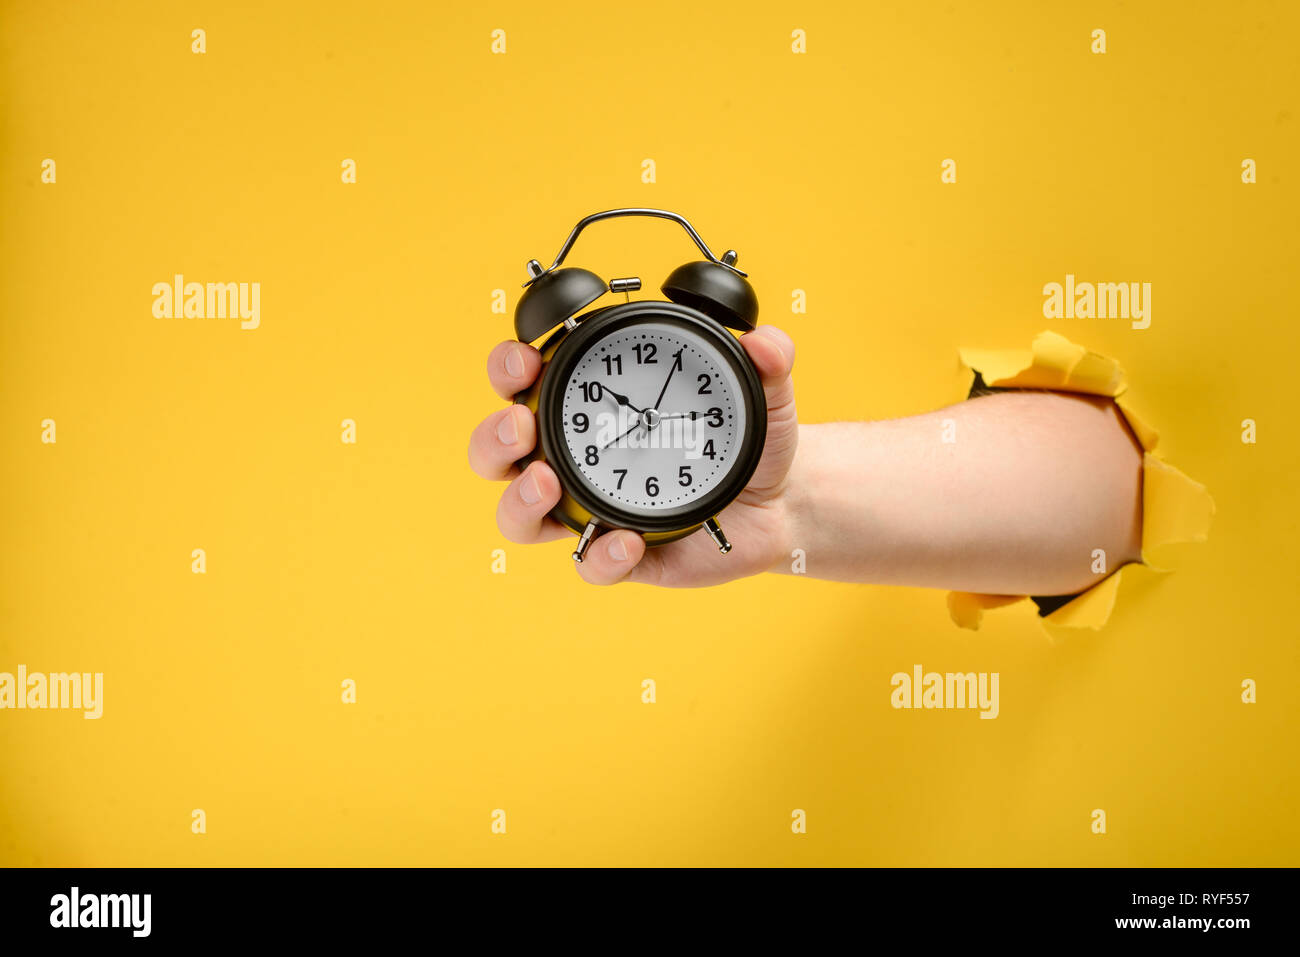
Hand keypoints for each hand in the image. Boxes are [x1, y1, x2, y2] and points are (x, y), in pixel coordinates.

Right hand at [468, 326, 798, 586]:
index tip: (525, 359)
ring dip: (518, 500)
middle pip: (498, 451)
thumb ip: (767, 361)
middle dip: (492, 436)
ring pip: (519, 516)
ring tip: (543, 484)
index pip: (522, 381)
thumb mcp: (761, 393)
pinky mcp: (619, 556)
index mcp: (589, 406)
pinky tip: (625, 540)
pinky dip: (600, 555)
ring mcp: (589, 511)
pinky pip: (590, 564)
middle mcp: (574, 459)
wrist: (778, 501)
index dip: (508, 367)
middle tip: (519, 424)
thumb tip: (767, 342)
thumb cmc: (743, 438)